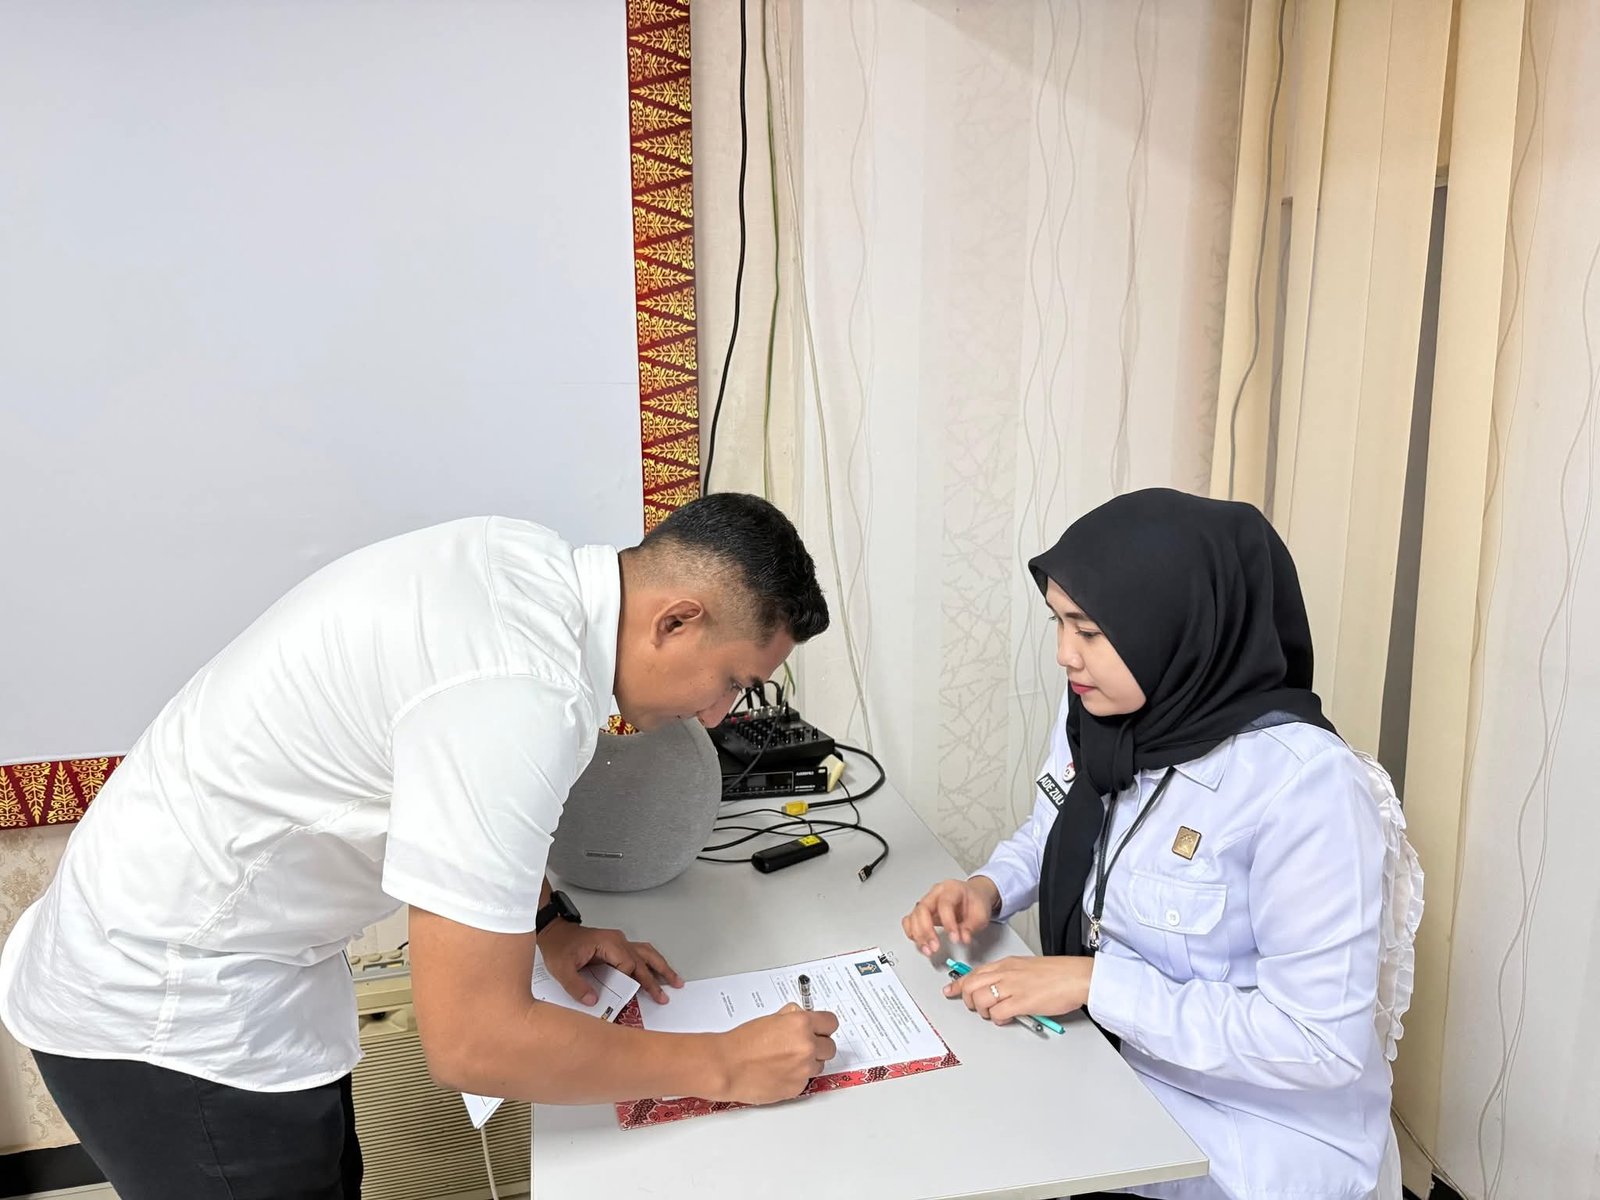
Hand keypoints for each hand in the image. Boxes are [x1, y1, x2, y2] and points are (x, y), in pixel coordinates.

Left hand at [537, 921, 682, 1004]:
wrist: (554, 931)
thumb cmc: (558, 946)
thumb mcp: (561, 968)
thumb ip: (577, 986)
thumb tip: (594, 1001)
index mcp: (608, 944)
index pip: (628, 966)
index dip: (630, 982)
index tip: (630, 996)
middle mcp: (618, 941)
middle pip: (643, 960)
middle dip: (656, 978)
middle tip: (666, 995)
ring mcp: (619, 942)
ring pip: (646, 954)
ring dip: (661, 967)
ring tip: (675, 981)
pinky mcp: (616, 947)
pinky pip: (639, 954)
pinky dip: (651, 963)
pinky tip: (658, 971)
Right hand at [711, 1003, 839, 1104]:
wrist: (727, 1066)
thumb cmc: (743, 1043)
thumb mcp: (771, 1018)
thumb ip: (792, 1017)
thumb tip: (802, 1016)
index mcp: (801, 1024)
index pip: (831, 1022)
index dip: (824, 1026)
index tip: (821, 1028)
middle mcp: (807, 1046)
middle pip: (830, 1047)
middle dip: (819, 1045)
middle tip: (802, 1045)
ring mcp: (804, 1069)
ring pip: (819, 1065)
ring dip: (809, 1062)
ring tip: (786, 1059)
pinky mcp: (797, 1088)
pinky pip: (805, 1080)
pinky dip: (796, 1076)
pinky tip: (779, 1071)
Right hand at [902, 876, 999, 955]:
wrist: (972, 897)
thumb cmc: (975, 902)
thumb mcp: (981, 914)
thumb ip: (972, 926)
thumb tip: (963, 938)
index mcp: (951, 889)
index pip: (945, 904)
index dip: (948, 923)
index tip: (954, 938)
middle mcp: (936, 894)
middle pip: (923, 909)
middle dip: (927, 931)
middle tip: (935, 947)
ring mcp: (927, 902)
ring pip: (914, 916)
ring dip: (918, 935)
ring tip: (928, 950)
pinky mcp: (922, 912)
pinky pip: (910, 920)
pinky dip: (912, 932)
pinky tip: (920, 942)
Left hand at [944, 954, 1092, 1024]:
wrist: (1076, 976)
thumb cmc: (1058, 973)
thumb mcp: (1027, 967)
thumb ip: (1010, 976)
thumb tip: (998, 989)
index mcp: (1006, 964)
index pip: (974, 973)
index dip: (958, 984)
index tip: (950, 990)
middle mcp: (1006, 973)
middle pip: (971, 986)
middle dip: (969, 1000)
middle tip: (977, 1008)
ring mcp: (1013, 987)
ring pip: (980, 1000)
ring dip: (983, 1012)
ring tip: (994, 1014)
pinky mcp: (1022, 1002)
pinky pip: (998, 1013)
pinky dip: (998, 1018)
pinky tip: (1007, 1017)